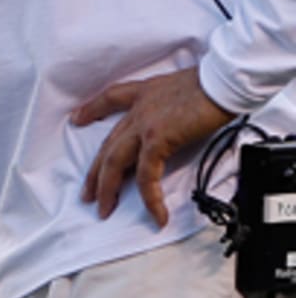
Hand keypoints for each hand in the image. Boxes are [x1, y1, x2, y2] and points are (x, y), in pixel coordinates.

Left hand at [72, 66, 235, 226]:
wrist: (220, 83)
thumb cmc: (209, 85)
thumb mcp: (178, 89)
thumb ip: (168, 105)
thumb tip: (176, 121)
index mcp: (143, 93)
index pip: (109, 99)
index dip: (91, 109)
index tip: (77, 119)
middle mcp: (138, 108)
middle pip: (108, 143)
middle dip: (95, 171)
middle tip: (87, 193)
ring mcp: (144, 123)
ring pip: (115, 160)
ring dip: (108, 188)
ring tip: (104, 209)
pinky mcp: (157, 138)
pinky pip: (146, 174)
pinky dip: (149, 197)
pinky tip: (156, 214)